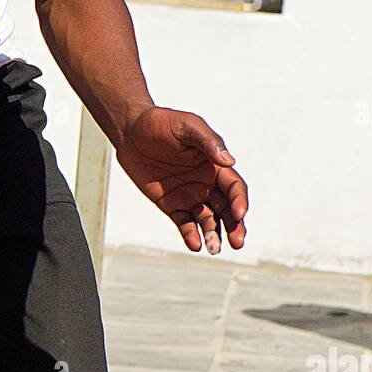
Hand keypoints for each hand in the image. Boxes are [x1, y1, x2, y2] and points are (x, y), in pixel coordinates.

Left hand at [116, 106, 247, 254]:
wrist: (131, 132)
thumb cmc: (163, 123)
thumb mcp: (188, 126)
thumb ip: (208, 142)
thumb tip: (229, 161)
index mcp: (215, 165)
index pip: (234, 188)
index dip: (239, 201)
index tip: (239, 214)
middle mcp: (206, 183)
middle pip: (226, 209)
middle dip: (234, 226)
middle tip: (237, 242)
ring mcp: (189, 196)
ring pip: (207, 220)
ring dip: (213, 234)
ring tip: (214, 248)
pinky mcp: (171, 206)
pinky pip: (184, 224)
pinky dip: (190, 235)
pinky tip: (194, 244)